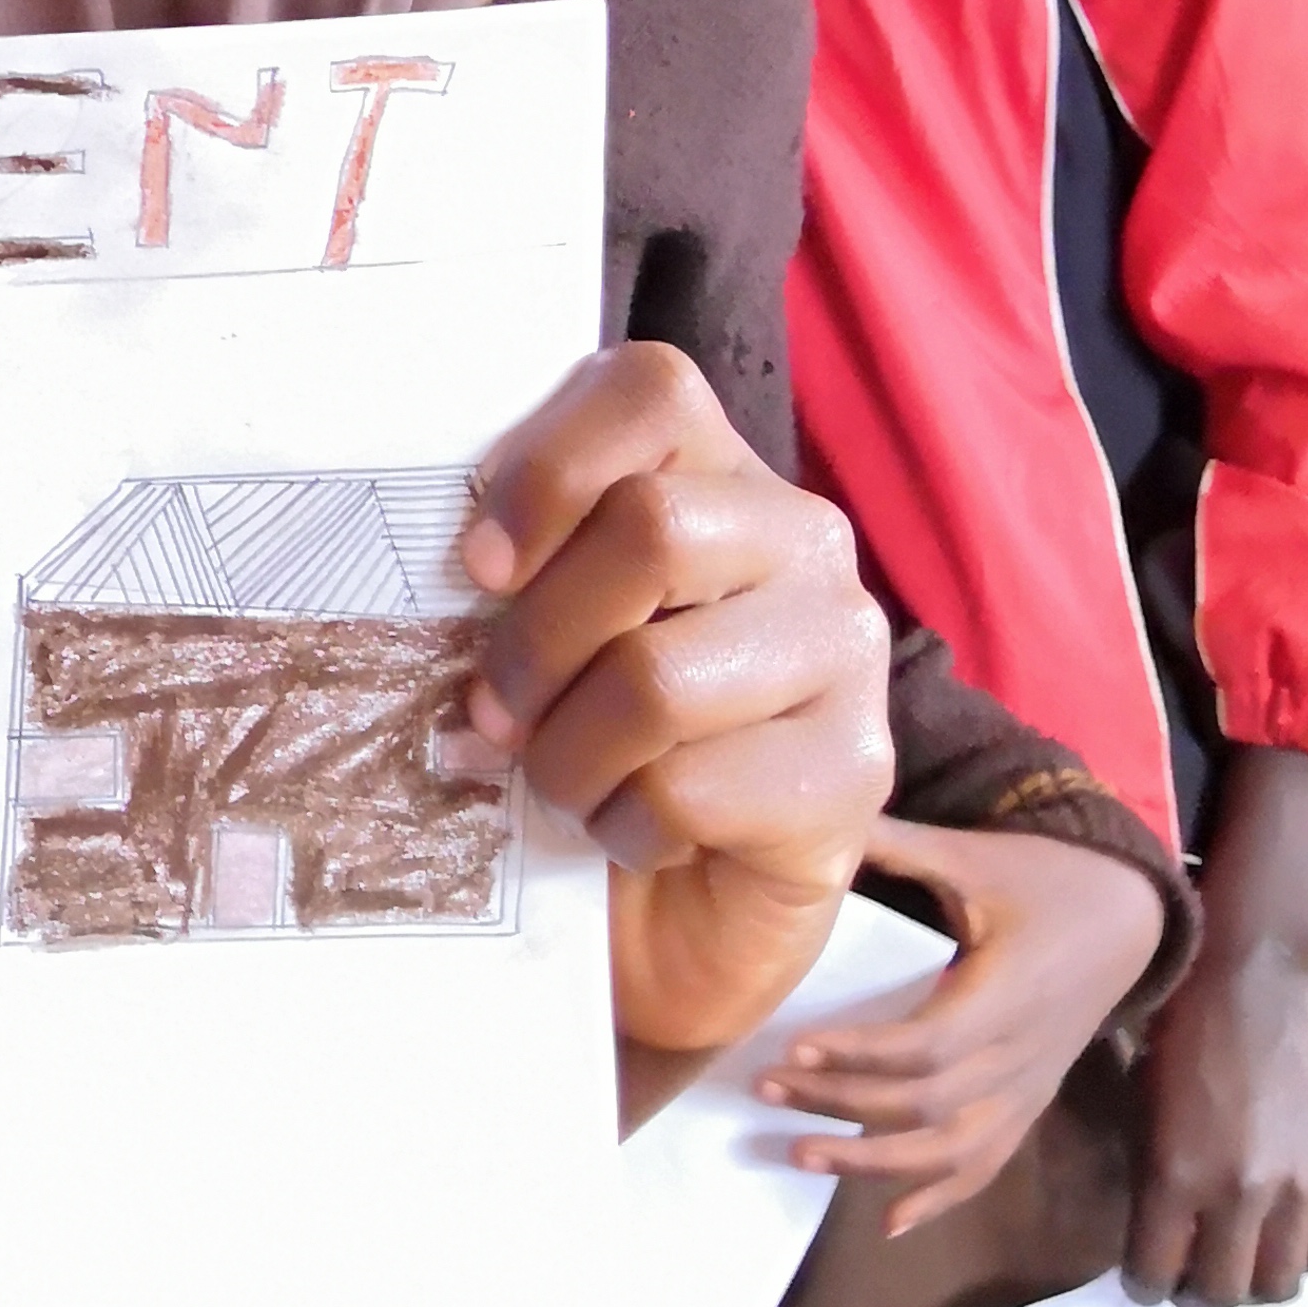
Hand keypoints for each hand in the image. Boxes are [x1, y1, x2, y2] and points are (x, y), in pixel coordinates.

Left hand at [459, 341, 890, 1053]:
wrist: (669, 917)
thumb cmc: (587, 744)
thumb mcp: (538, 632)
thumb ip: (512, 571)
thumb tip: (448, 570)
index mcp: (720, 475)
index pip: (652, 389)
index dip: (547, 469)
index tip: (480, 566)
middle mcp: (805, 541)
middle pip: (649, 528)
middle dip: (535, 640)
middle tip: (494, 711)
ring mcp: (845, 655)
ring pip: (660, 675)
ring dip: (568, 753)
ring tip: (561, 784)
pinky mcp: (858, 774)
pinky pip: (690, 788)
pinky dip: (624, 826)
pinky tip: (633, 835)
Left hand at [758, 814, 1158, 1237]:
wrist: (1130, 918)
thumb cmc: (1049, 880)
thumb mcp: (977, 856)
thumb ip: (901, 845)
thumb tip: (824, 815)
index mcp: (1007, 995)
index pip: (928, 1046)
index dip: (862, 1055)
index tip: (795, 1046)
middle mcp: (1022, 1056)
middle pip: (928, 1105)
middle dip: (842, 1103)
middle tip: (765, 1090)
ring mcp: (1029, 1088)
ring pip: (953, 1150)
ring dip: (876, 1162)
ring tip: (800, 1157)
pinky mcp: (1031, 1102)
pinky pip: (988, 1164)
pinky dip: (941, 1197)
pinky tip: (890, 1222)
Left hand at [1127, 747, 1307, 1306]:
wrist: (1266, 979)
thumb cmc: (1188, 1025)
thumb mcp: (1145, 1100)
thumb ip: (1153, 1171)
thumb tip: (1156, 1224)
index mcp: (1174, 1175)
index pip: (1154, 1273)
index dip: (1144, 1284)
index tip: (1142, 1280)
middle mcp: (1237, 1195)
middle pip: (1221, 1293)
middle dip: (1196, 1295)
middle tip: (1186, 1281)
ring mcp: (1295, 1190)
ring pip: (1277, 1285)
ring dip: (1250, 1282)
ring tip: (1234, 1263)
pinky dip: (1296, 1252)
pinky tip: (1276, 1230)